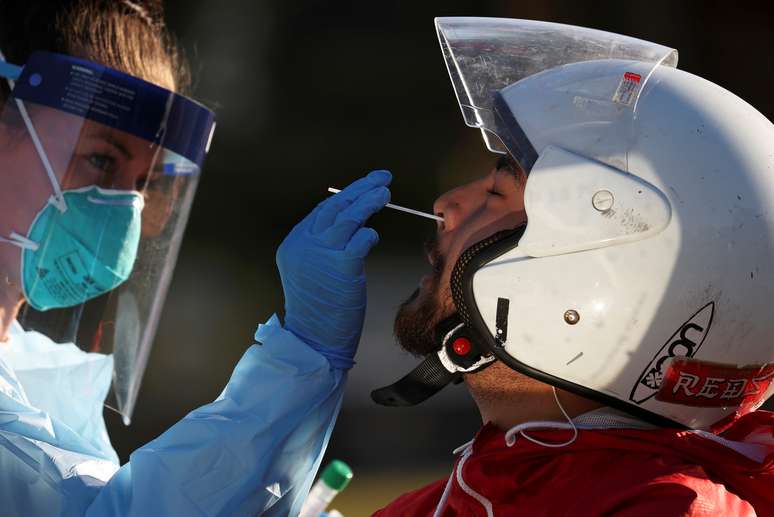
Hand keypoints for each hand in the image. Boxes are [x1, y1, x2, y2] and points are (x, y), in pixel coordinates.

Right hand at [276, 170, 391, 367]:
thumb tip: (352, 228)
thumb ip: (323, 249)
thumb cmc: (318, 311)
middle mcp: (305, 244)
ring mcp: (322, 253)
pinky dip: (370, 234)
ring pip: (348, 216)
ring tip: (385, 192)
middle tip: (380, 178)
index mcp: (295, 244)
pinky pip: (361, 239)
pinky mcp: (341, 265)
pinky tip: (374, 235)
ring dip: (369, 201)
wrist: (313, 338)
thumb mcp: (311, 272)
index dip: (345, 196)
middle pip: (335, 206)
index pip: (322, 211)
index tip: (363, 187)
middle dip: (360, 188)